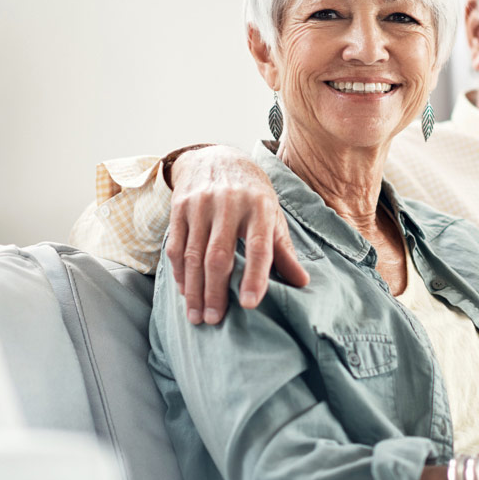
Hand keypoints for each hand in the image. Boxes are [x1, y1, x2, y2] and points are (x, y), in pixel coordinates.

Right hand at [164, 146, 308, 324]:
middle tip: (214, 321)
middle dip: (216, 292)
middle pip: (219, 255)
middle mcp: (229, 204)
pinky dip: (179, 273)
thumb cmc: (253, 195)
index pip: (258, 246)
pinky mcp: (179, 207)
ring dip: (194, 289)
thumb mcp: (273, 216)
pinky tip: (185, 292)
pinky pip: (175, 246)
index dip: (255, 277)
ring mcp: (201, 205)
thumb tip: (302, 283)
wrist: (218, 158)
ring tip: (197, 316)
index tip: (250, 305)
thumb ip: (284, 251)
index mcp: (260, 207)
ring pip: (193, 254)